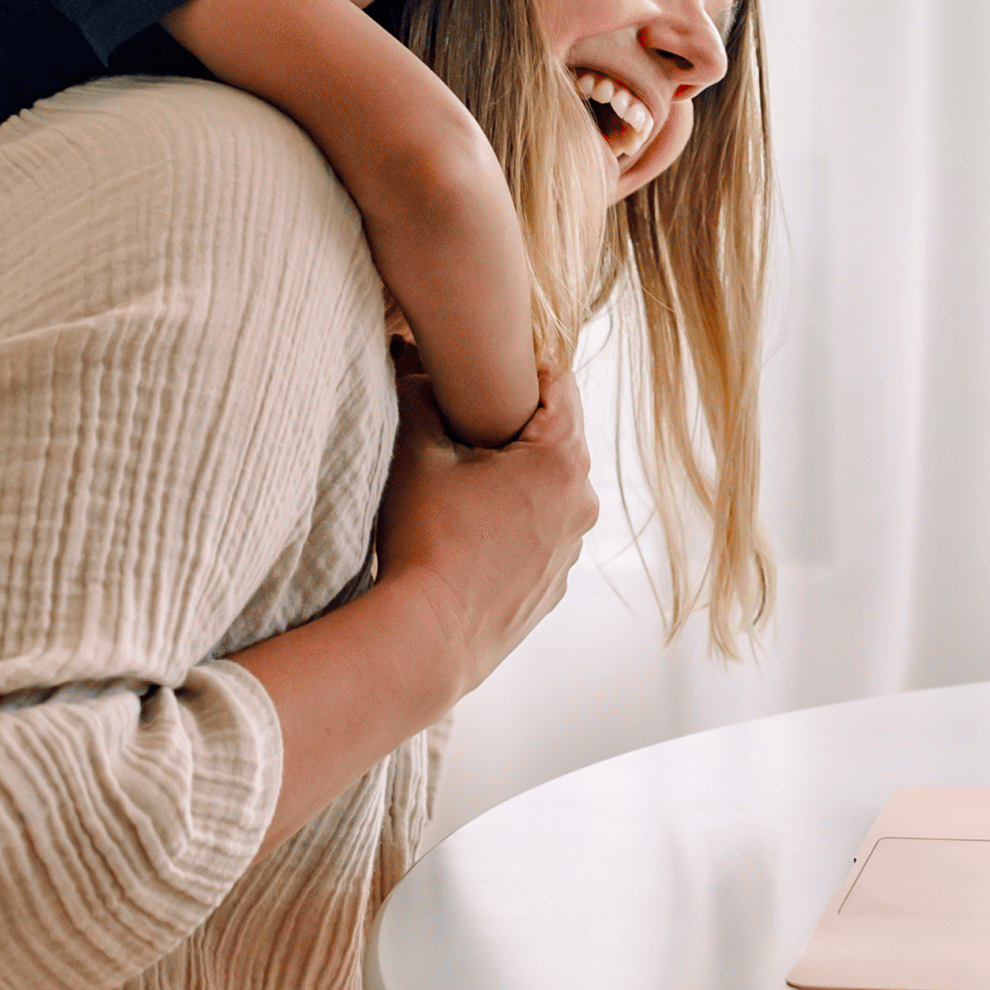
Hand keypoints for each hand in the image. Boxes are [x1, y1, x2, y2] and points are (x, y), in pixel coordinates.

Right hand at [374, 362, 596, 695]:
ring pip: (549, 486)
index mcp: (562, 461)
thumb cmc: (424, 541)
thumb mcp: (416, 453)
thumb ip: (417, 391)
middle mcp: (582, 503)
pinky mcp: (554, 584)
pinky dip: (515, 520)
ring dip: (515, 475)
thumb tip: (407, 351)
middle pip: (557, 435)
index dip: (517, 368)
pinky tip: (469, 531)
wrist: (427, 638)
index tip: (477, 372)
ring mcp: (572, 549)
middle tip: (459, 421)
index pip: (557, 383)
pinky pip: (541, 531)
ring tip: (462, 480)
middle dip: (512, 423)